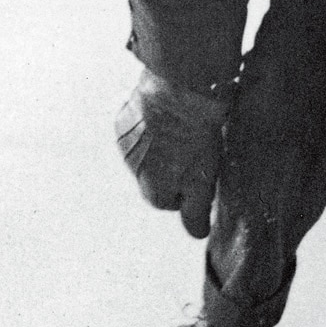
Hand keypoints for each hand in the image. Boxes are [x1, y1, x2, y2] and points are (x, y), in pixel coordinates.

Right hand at [113, 69, 233, 237]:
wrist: (179, 92)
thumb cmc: (197, 138)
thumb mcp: (204, 180)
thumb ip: (196, 212)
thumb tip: (197, 235)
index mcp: (153, 191)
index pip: (168, 203)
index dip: (187, 189)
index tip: (200, 172)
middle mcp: (133, 173)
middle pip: (154, 179)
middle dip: (170, 169)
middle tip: (193, 150)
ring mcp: (124, 147)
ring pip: (143, 156)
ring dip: (158, 148)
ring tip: (180, 131)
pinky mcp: (121, 122)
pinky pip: (134, 133)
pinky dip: (147, 129)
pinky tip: (164, 116)